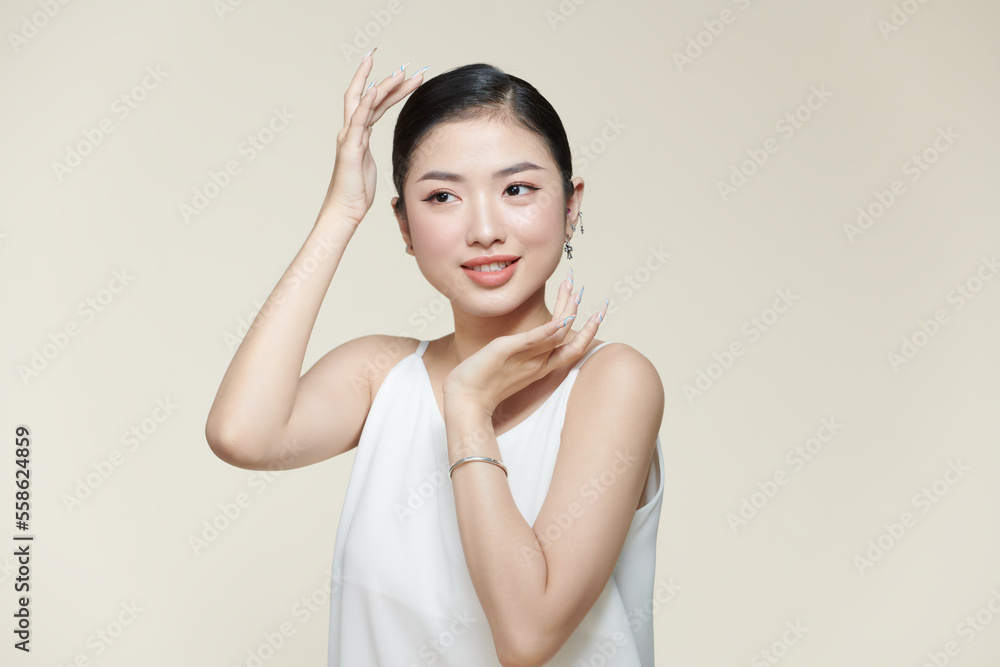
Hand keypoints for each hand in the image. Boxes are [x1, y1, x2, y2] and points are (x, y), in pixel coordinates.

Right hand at [320, 53, 425, 224]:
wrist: (345, 209)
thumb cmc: (357, 192)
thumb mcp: (370, 167)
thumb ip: (371, 152)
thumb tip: (380, 148)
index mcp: (359, 134)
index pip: (373, 103)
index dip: (386, 87)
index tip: (402, 74)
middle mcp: (352, 130)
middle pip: (369, 95)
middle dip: (387, 80)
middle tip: (408, 68)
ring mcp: (349, 136)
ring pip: (366, 102)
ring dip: (384, 86)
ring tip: (403, 73)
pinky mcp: (350, 146)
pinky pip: (359, 119)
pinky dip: (366, 102)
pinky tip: (375, 89)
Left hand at [442, 280, 609, 414]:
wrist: (464, 401)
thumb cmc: (481, 383)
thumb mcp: (508, 364)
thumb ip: (521, 352)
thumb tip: (528, 340)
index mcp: (539, 366)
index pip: (573, 348)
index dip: (589, 331)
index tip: (598, 312)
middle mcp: (537, 363)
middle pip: (570, 337)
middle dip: (579, 311)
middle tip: (583, 287)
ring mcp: (525, 358)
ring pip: (557, 332)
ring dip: (567, 307)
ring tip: (571, 286)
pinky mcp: (507, 351)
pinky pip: (533, 340)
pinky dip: (549, 329)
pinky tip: (562, 318)